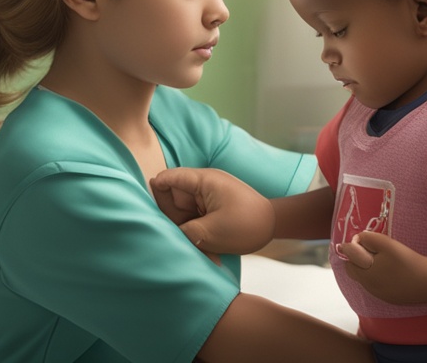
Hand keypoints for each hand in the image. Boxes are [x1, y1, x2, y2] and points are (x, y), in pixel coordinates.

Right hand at [150, 168, 274, 255]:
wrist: (275, 227)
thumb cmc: (247, 225)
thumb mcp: (209, 233)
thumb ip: (181, 231)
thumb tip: (162, 233)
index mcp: (202, 181)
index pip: (166, 179)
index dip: (155, 196)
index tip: (151, 217)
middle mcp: (202, 186)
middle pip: (171, 199)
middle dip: (172, 220)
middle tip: (183, 236)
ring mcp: (206, 197)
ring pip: (181, 213)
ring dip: (185, 230)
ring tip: (199, 244)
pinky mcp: (211, 209)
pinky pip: (193, 219)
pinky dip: (196, 233)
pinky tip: (207, 247)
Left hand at [340, 231, 426, 304]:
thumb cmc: (407, 260)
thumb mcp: (388, 244)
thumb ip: (369, 239)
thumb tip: (357, 239)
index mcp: (365, 270)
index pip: (348, 255)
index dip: (352, 245)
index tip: (361, 241)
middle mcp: (366, 284)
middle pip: (350, 268)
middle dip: (355, 258)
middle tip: (370, 251)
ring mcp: (375, 292)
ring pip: (360, 277)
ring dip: (364, 268)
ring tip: (380, 261)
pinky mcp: (384, 297)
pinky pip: (371, 285)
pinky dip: (374, 277)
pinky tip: (388, 272)